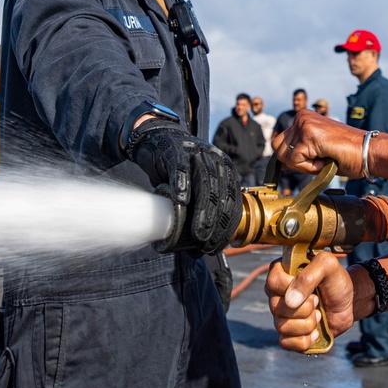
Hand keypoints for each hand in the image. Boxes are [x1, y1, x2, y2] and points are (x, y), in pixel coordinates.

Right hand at [130, 122, 241, 253]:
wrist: (155, 138)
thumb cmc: (175, 169)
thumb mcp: (193, 187)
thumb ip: (200, 209)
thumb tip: (200, 248)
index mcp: (224, 169)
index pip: (232, 199)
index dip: (227, 224)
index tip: (218, 245)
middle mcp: (214, 159)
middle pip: (221, 192)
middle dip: (217, 222)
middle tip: (207, 242)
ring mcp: (195, 152)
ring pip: (205, 181)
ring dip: (204, 209)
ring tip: (199, 232)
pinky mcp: (175, 149)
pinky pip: (180, 166)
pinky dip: (182, 184)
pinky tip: (181, 201)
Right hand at [264, 251, 356, 351]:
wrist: (348, 302)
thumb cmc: (335, 280)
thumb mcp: (327, 266)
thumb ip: (308, 276)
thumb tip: (290, 301)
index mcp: (281, 273)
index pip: (273, 282)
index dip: (292, 288)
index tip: (312, 288)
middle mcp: (277, 294)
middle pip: (277, 307)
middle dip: (304, 308)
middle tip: (317, 300)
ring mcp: (281, 315)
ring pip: (281, 326)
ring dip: (307, 323)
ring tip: (319, 314)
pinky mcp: (288, 333)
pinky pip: (285, 343)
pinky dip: (304, 340)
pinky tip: (316, 332)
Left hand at [272, 110, 366, 179]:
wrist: (368, 152)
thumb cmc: (348, 153)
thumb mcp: (317, 150)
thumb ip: (298, 152)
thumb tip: (280, 163)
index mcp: (303, 117)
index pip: (280, 142)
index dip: (294, 157)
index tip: (314, 158)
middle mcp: (301, 117)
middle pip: (278, 148)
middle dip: (295, 161)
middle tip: (318, 161)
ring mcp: (304, 124)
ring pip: (285, 156)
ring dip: (303, 165)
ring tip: (323, 159)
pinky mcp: (308, 135)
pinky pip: (295, 161)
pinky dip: (309, 167)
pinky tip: (325, 160)